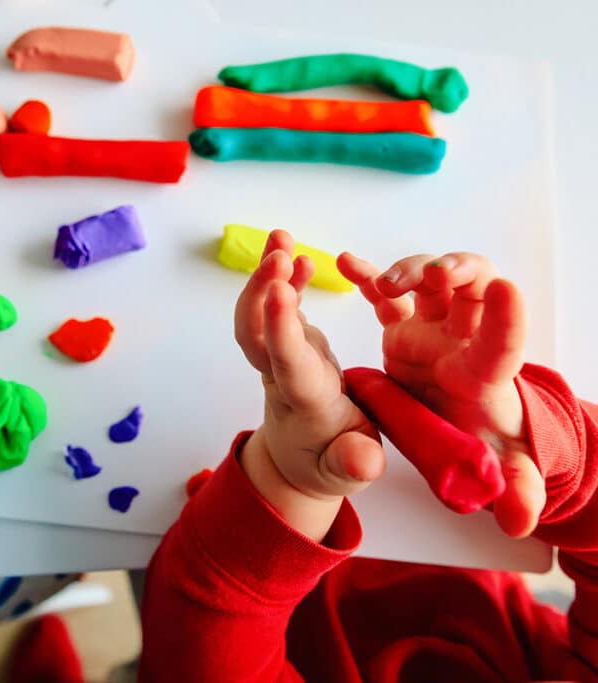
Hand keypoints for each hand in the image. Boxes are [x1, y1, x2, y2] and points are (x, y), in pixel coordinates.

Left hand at [236, 230, 384, 542]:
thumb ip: (355, 463)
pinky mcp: (289, 346)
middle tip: (276, 253)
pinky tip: (295, 255)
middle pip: (256, 332)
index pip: (287, 361)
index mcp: (306, 402)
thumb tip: (364, 462)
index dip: (279, 326)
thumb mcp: (352, 471)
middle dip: (261, 291)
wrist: (301, 463)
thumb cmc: (331, 466)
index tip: (277, 289)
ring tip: (279, 236)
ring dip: (267, 275)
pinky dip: (285, 280)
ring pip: (261, 315)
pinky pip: (279, 309)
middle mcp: (285, 374)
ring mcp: (283, 357)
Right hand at [337, 251, 544, 537]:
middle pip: (473, 288)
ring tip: (385, 283)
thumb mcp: (500, 471)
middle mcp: (461, 341)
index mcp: (483, 375)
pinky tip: (345, 263)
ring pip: (428, 280)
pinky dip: (368, 275)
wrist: (461, 421)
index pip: (503, 345)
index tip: (508, 291)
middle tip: (437, 274)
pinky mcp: (402, 328)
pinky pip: (384, 294)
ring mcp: (431, 329)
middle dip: (459, 271)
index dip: (508, 319)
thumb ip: (515, 492)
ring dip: (411, 269)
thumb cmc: (481, 439)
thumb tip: (521, 521)